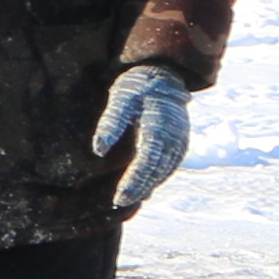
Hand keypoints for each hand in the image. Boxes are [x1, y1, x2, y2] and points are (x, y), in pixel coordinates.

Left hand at [92, 66, 193, 215]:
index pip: (147, 162)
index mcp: (160, 128)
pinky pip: (169, 165)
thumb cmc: (137, 87)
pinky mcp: (179, 142)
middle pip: (157, 171)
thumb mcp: (120, 99)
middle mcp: (174, 138)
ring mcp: (180, 141)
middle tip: (120, 202)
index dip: (134, 181)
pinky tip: (145, 187)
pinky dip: (157, 177)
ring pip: (165, 170)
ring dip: (149, 186)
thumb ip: (110, 123)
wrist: (163, 75)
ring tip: (129, 199)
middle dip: (139, 188)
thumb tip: (98, 151)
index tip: (119, 196)